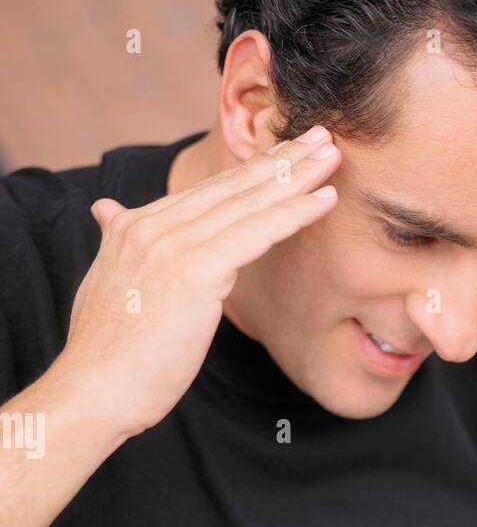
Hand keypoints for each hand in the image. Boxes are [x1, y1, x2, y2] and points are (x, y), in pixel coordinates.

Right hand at [61, 129, 340, 437]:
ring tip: (333, 157)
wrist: (95, 390)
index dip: (250, 171)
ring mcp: (173, 245)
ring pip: (249, 203)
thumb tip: (106, 212)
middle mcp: (152, 225)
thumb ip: (117, 244)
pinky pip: (257, 233)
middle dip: (281, 160)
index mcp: (133, 227)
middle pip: (231, 187)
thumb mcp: (110, 284)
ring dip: (297, 177)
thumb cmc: (110, 354)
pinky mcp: (195, 270)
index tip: (286, 154)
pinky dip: (294, 214)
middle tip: (322, 136)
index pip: (206, 192)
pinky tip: (324, 201)